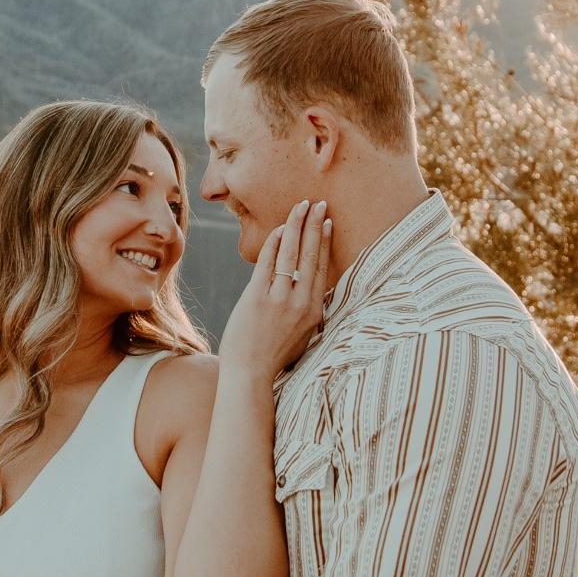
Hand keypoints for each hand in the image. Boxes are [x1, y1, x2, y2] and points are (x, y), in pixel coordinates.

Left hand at [218, 199, 330, 379]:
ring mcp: (279, 299)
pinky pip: (268, 262)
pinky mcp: (257, 297)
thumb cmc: (274, 356)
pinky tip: (279, 229)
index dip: (325, 242)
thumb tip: (311, 290)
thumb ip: (308, 311)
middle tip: (319, 203)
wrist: (250, 373)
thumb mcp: (303, 335)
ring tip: (300, 207)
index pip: (322, 268)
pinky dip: (274, 243)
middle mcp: (301, 303)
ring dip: (296, 226)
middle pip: (311, 255)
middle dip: (314, 225)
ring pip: (291, 254)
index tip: (327, 222)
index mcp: (314, 311)